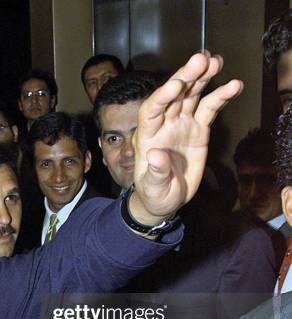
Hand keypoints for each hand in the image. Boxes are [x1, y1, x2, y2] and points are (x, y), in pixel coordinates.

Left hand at [129, 52, 243, 226]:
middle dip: (186, 76)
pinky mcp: (198, 128)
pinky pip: (210, 108)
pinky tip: (235, 85)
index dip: (163, 95)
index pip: (152, 109)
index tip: (176, 83)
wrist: (166, 198)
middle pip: (174, 95)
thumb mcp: (153, 187)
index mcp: (146, 135)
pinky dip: (221, 96)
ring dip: (203, 77)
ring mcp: (181, 124)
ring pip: (191, 95)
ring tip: (216, 60)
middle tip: (201, 59)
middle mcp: (163, 124)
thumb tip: (156, 155)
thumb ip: (155, 172)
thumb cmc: (155, 193)